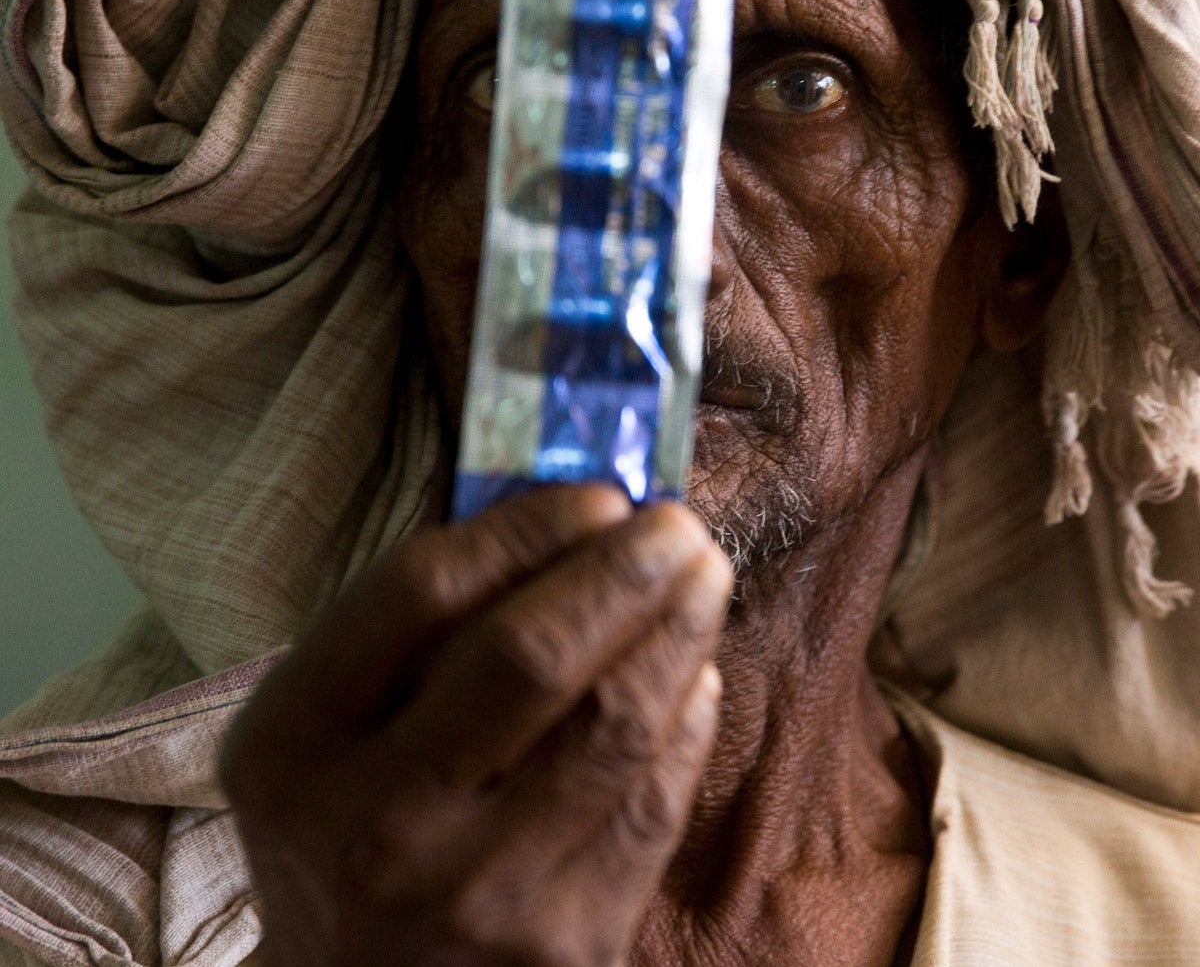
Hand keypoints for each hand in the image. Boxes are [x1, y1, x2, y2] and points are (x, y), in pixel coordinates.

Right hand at [220, 484, 732, 966]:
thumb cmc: (344, 818)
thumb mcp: (320, 721)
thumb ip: (407, 624)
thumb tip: (562, 517)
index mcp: (296, 742)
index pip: (422, 592)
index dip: (525, 525)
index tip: (597, 494)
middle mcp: (377, 825)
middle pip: (528, 657)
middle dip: (621, 571)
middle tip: (676, 522)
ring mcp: (476, 894)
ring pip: (611, 727)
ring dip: (678, 629)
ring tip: (703, 575)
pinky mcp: (564, 945)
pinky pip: (652, 805)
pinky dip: (688, 720)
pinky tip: (697, 671)